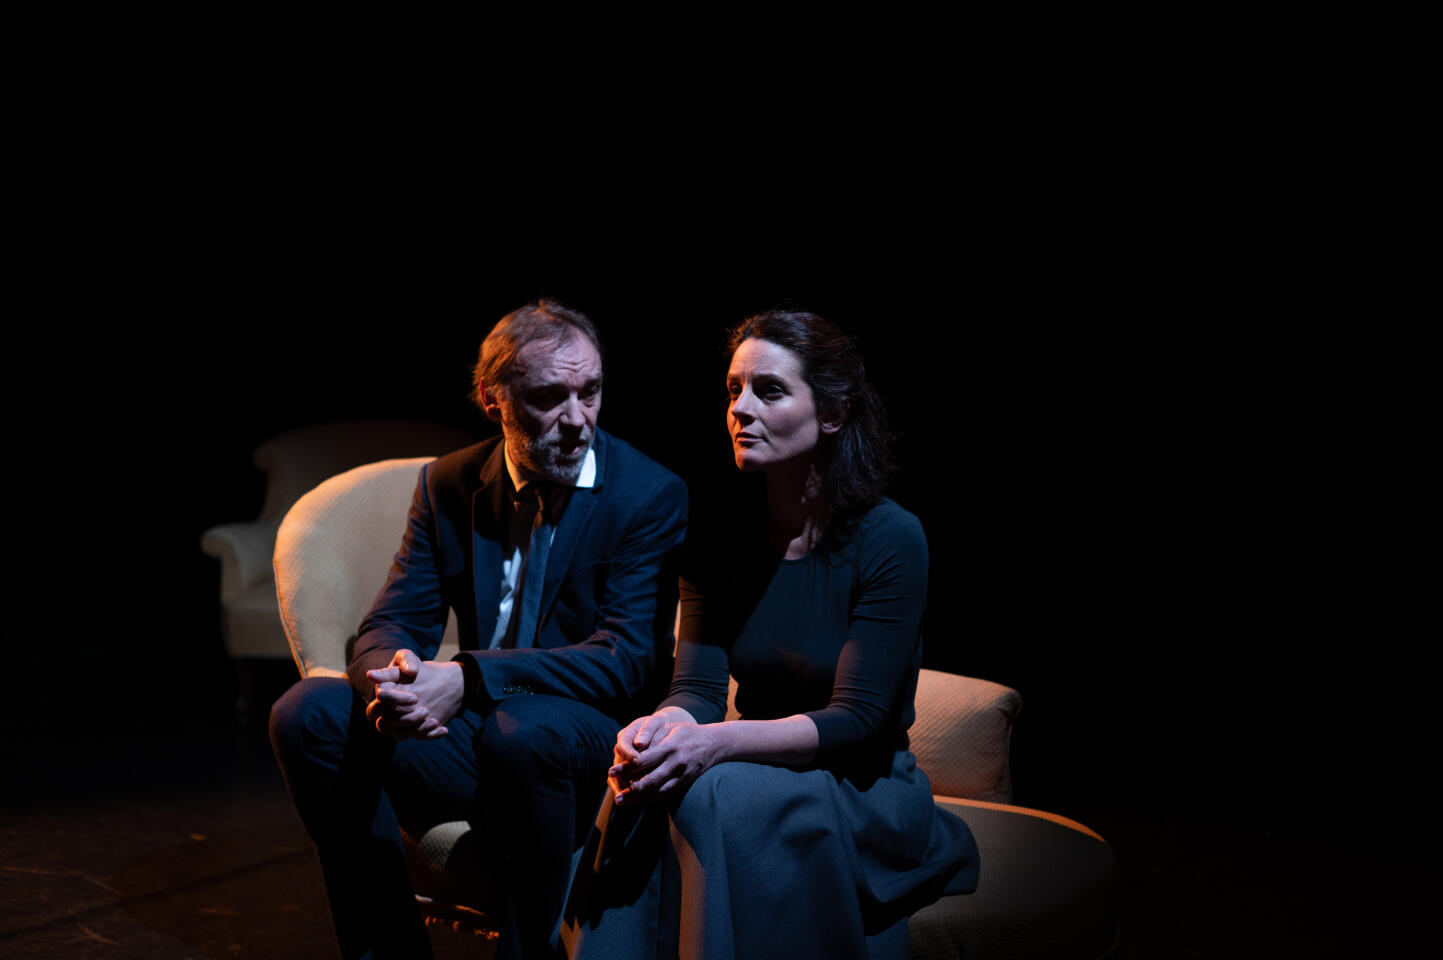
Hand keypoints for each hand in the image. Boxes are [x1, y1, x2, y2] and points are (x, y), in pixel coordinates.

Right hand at [365, 651, 463, 740]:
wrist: (437, 680)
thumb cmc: (416, 668)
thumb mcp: (409, 659)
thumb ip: (406, 660)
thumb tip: (408, 670)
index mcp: (382, 696)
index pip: (377, 706)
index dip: (395, 702)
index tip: (415, 698)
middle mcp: (387, 711)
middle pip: (386, 724)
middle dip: (405, 719)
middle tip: (425, 711)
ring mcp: (400, 722)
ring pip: (399, 735)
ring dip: (417, 730)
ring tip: (434, 721)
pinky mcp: (414, 729)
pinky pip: (419, 737)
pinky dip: (431, 735)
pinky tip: (443, 729)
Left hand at [608, 713, 724, 804]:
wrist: (714, 743)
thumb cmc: (687, 733)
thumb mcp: (670, 728)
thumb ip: (652, 737)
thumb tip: (633, 747)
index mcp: (670, 747)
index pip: (645, 760)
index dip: (627, 767)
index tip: (612, 771)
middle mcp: (676, 763)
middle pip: (650, 779)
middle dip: (630, 788)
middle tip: (615, 793)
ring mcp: (681, 775)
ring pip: (658, 791)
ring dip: (639, 798)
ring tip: (621, 801)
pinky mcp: (684, 782)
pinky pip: (666, 793)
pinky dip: (651, 798)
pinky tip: (638, 800)